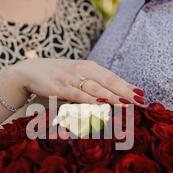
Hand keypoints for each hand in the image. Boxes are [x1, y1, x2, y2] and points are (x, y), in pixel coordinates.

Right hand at [7, 58, 146, 104]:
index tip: (143, 96)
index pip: (114, 77)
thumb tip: (114, 97)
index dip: (128, 86)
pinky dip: (89, 100)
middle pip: (109, 82)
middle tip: (141, 102)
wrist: (28, 71)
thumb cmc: (57, 76)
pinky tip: (100, 105)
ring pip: (96, 89)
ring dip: (112, 97)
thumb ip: (93, 85)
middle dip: (126, 93)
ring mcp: (71, 78)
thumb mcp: (77, 77)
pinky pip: (77, 95)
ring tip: (126, 105)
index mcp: (90, 67)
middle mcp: (83, 70)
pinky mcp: (60, 87)